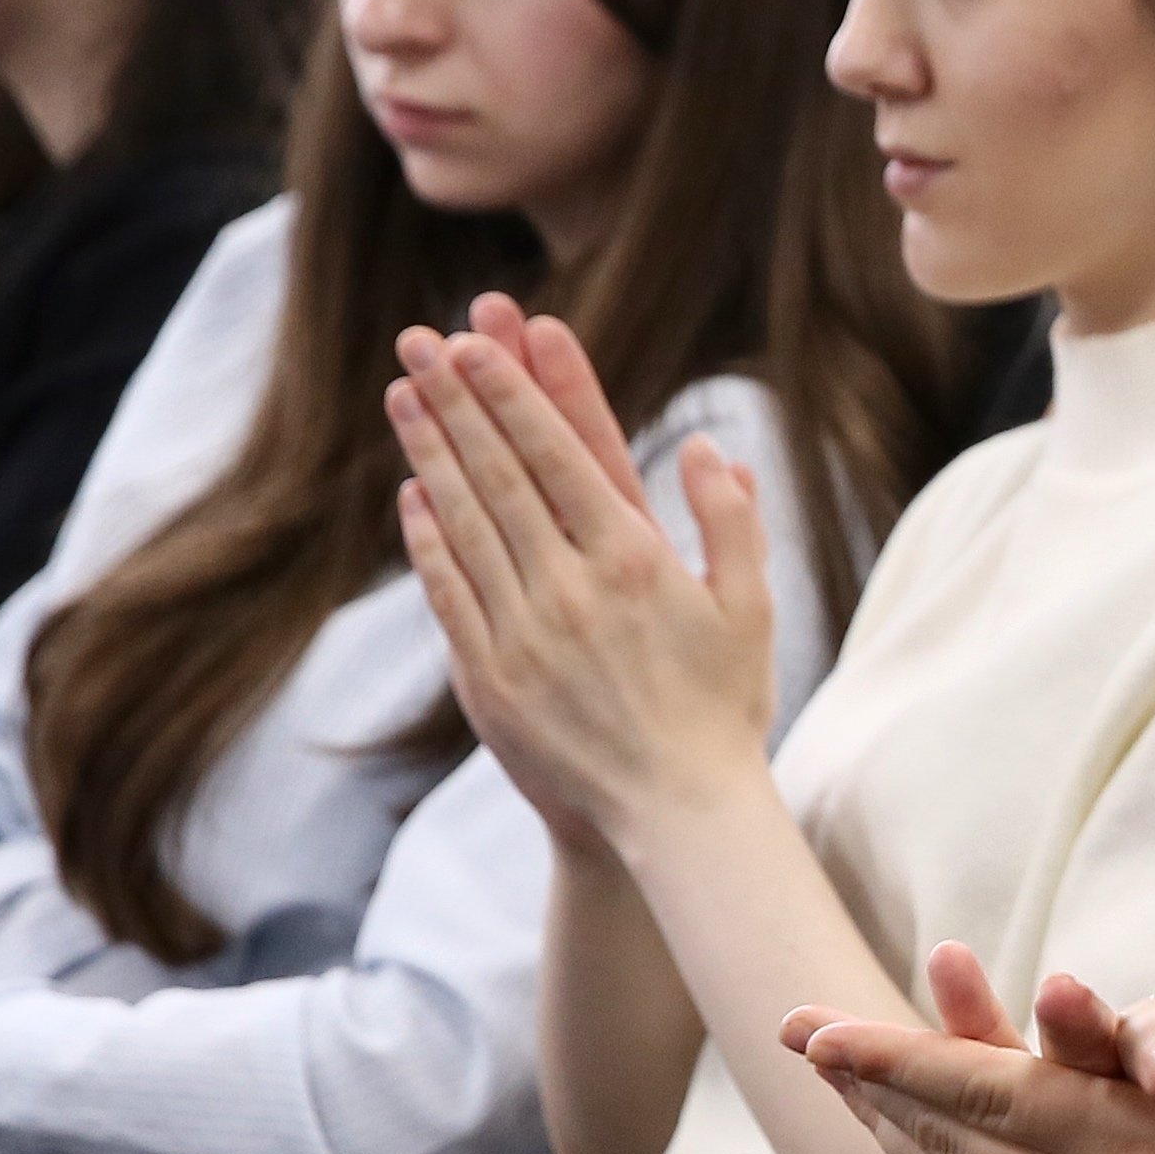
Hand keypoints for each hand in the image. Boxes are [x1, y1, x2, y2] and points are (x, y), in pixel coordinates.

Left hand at [383, 296, 773, 853]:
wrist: (676, 812)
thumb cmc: (723, 707)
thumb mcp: (751, 607)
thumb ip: (733, 520)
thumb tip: (711, 448)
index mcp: (638, 560)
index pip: (561, 454)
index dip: (514, 392)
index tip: (478, 341)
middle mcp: (574, 588)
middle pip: (502, 473)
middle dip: (459, 400)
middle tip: (421, 342)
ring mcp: (524, 633)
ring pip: (466, 522)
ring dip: (431, 452)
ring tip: (403, 394)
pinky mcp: (490, 678)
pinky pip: (449, 592)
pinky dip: (428, 539)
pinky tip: (413, 494)